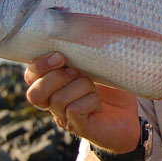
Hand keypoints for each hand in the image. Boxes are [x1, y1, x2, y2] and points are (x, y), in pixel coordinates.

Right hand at [24, 52, 139, 152]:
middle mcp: (54, 104)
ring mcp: (65, 118)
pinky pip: (74, 110)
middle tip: (79, 73)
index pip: (31, 77)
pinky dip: (89, 101)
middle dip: (58, 77)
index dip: (39, 66)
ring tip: (95, 90)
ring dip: (81, 87)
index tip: (60, 56)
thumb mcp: (99, 67)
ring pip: (59, 99)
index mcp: (54, 86)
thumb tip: (81, 32)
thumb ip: (85, 55)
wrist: (130, 119)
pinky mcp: (80, 127)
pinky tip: (98, 104)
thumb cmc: (113, 91)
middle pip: (35, 93)